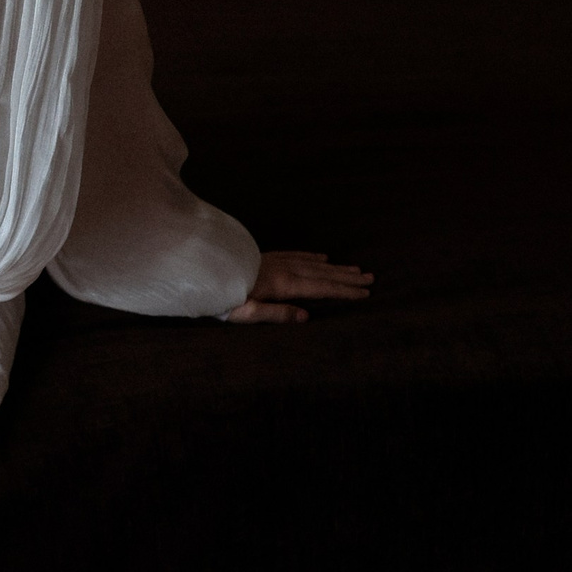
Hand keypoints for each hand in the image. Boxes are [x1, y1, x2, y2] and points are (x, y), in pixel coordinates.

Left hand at [225, 250, 372, 324]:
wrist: (200, 268)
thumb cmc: (221, 297)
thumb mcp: (245, 312)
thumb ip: (276, 314)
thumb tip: (306, 317)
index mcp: (282, 285)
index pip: (321, 289)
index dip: (344, 291)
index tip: (366, 292)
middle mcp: (283, 269)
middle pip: (322, 273)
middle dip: (348, 277)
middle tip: (371, 278)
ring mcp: (275, 260)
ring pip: (313, 262)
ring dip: (335, 266)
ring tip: (355, 268)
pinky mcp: (266, 256)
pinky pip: (297, 254)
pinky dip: (313, 256)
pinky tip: (322, 257)